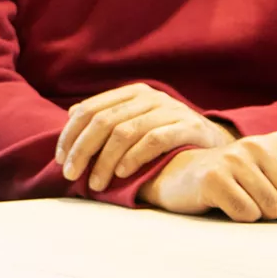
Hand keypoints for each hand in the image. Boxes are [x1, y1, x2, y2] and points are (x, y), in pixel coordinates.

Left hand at [57, 83, 234, 192]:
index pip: (89, 110)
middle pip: (103, 121)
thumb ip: (108, 117)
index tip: (60, 159)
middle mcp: (150, 97)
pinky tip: (121, 173)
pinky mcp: (188, 126)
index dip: (70, 134)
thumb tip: (71, 114)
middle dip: (82, 150)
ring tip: (95, 183)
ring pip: (125, 132)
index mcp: (132, 93)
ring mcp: (170, 109)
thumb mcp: (137, 121)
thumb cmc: (168, 136)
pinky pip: (154, 140)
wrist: (216, 143)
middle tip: (70, 175)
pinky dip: (133, 157)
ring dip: (104, 160)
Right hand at [142, 134, 276, 221]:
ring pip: (272, 209)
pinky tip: (224, 203)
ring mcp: (234, 159)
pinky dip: (238, 217)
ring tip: (240, 198)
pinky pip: (246, 214)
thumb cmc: (240, 181)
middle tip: (256, 197)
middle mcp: (259, 144)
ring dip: (258, 214)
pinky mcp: (213, 178)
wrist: (183, 175)